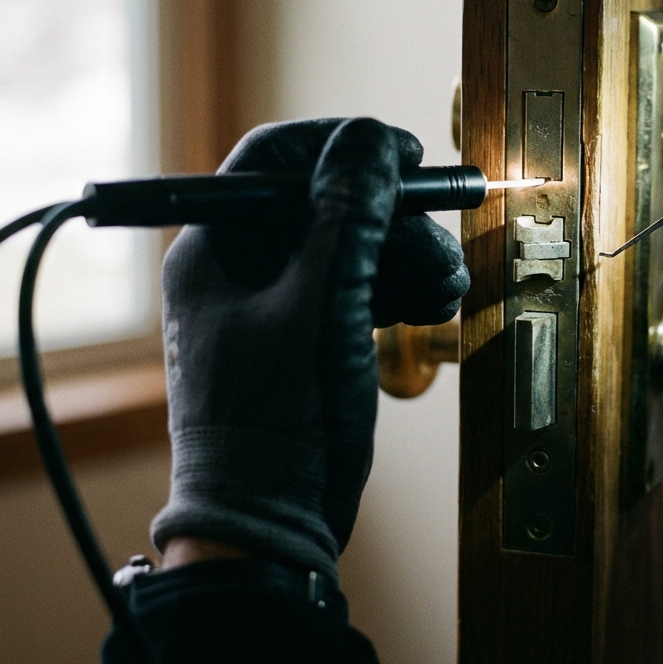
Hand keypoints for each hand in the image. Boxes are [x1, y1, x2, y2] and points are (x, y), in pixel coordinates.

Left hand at [151, 118, 468, 580]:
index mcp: (216, 247)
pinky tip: (429, 307)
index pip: (275, 159)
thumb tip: (371, 138)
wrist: (269, 525)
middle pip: (325, 205)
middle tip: (440, 240)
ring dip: (404, 258)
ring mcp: (272, 307)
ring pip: (348, 249)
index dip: (343, 145)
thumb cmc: (279, 419)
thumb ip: (348, 214)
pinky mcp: (304, 340)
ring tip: (446, 287)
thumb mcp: (323, 303)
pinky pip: (354, 291)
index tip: (405, 154)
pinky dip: (394, 292)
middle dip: (392, 219)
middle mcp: (239, 269)